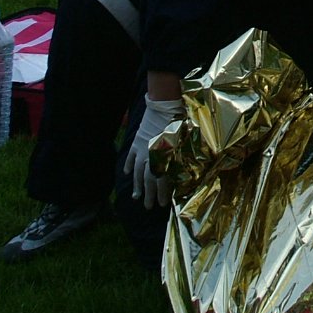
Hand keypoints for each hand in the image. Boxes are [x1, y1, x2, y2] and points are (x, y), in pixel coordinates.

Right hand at [124, 95, 184, 209]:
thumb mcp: (185, 142)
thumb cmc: (180, 123)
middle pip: (148, 180)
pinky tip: (126, 174)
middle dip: (149, 195)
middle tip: (148, 207)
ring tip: (136, 197)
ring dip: (136, 185)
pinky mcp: (137, 141)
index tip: (163, 205)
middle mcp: (151, 157)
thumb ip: (183, 158)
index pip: (162, 181)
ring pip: (137, 171)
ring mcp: (142, 149)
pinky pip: (130, 156)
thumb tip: (186, 173)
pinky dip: (127, 165)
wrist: (165, 106)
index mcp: (165, 159)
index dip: (162, 194)